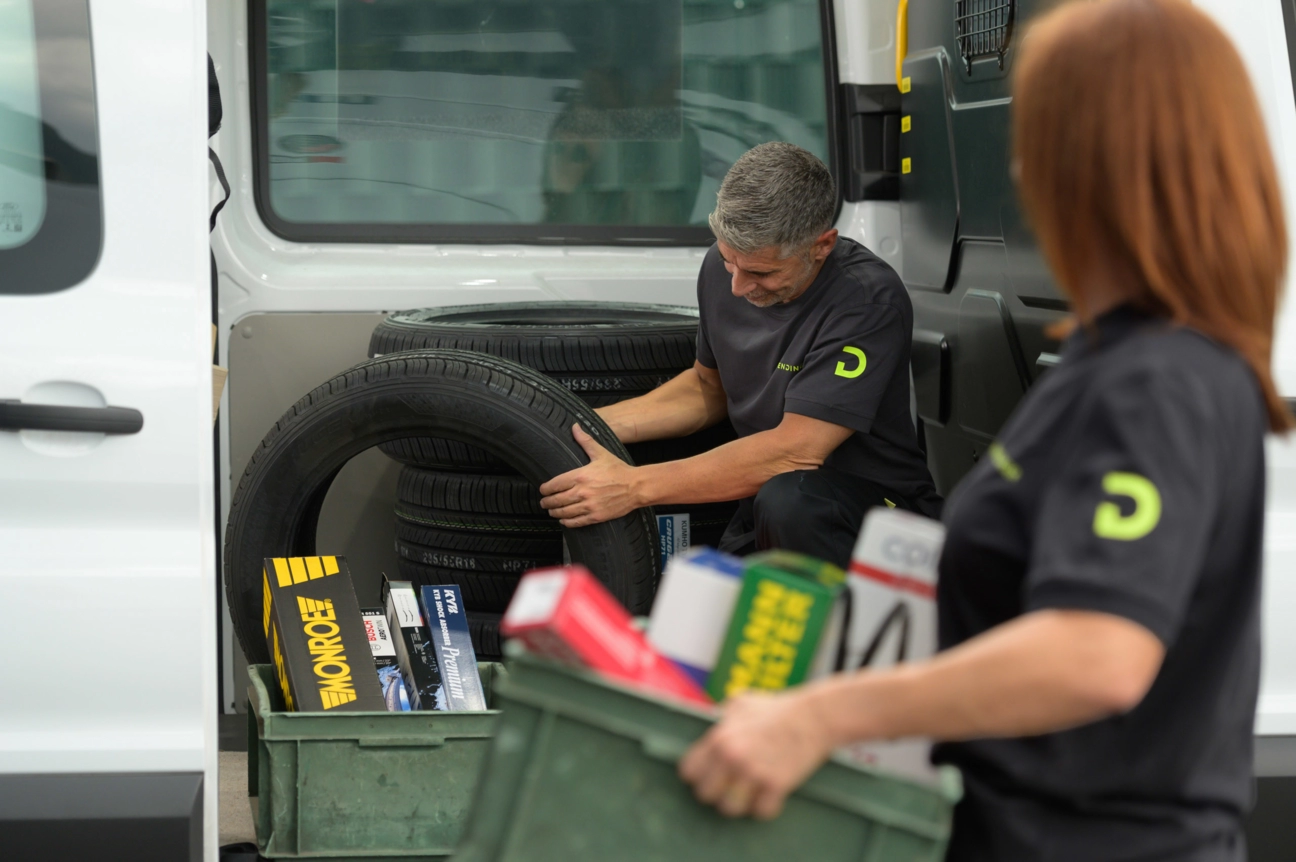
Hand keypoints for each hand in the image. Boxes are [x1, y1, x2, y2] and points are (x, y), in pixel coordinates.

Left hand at [538, 424, 641, 527]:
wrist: (636, 487)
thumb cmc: (619, 470)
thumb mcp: (601, 453)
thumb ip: (585, 441)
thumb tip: (575, 427)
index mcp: (581, 476)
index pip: (555, 484)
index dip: (546, 489)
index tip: (543, 490)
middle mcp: (582, 492)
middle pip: (557, 500)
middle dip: (547, 502)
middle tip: (543, 502)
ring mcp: (589, 506)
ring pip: (564, 512)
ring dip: (555, 513)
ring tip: (552, 511)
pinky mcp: (596, 517)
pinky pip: (576, 522)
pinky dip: (567, 522)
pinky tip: (564, 521)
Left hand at [678, 688, 834, 819]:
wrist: (815, 716)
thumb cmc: (777, 708)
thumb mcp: (741, 704)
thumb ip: (720, 718)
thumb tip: (706, 724)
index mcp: (719, 737)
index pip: (688, 771)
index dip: (698, 775)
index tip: (710, 775)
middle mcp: (732, 756)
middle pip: (705, 795)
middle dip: (717, 792)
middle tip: (731, 786)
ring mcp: (754, 772)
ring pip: (729, 809)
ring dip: (740, 803)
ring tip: (749, 793)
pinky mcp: (776, 785)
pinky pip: (760, 812)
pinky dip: (766, 806)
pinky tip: (771, 794)